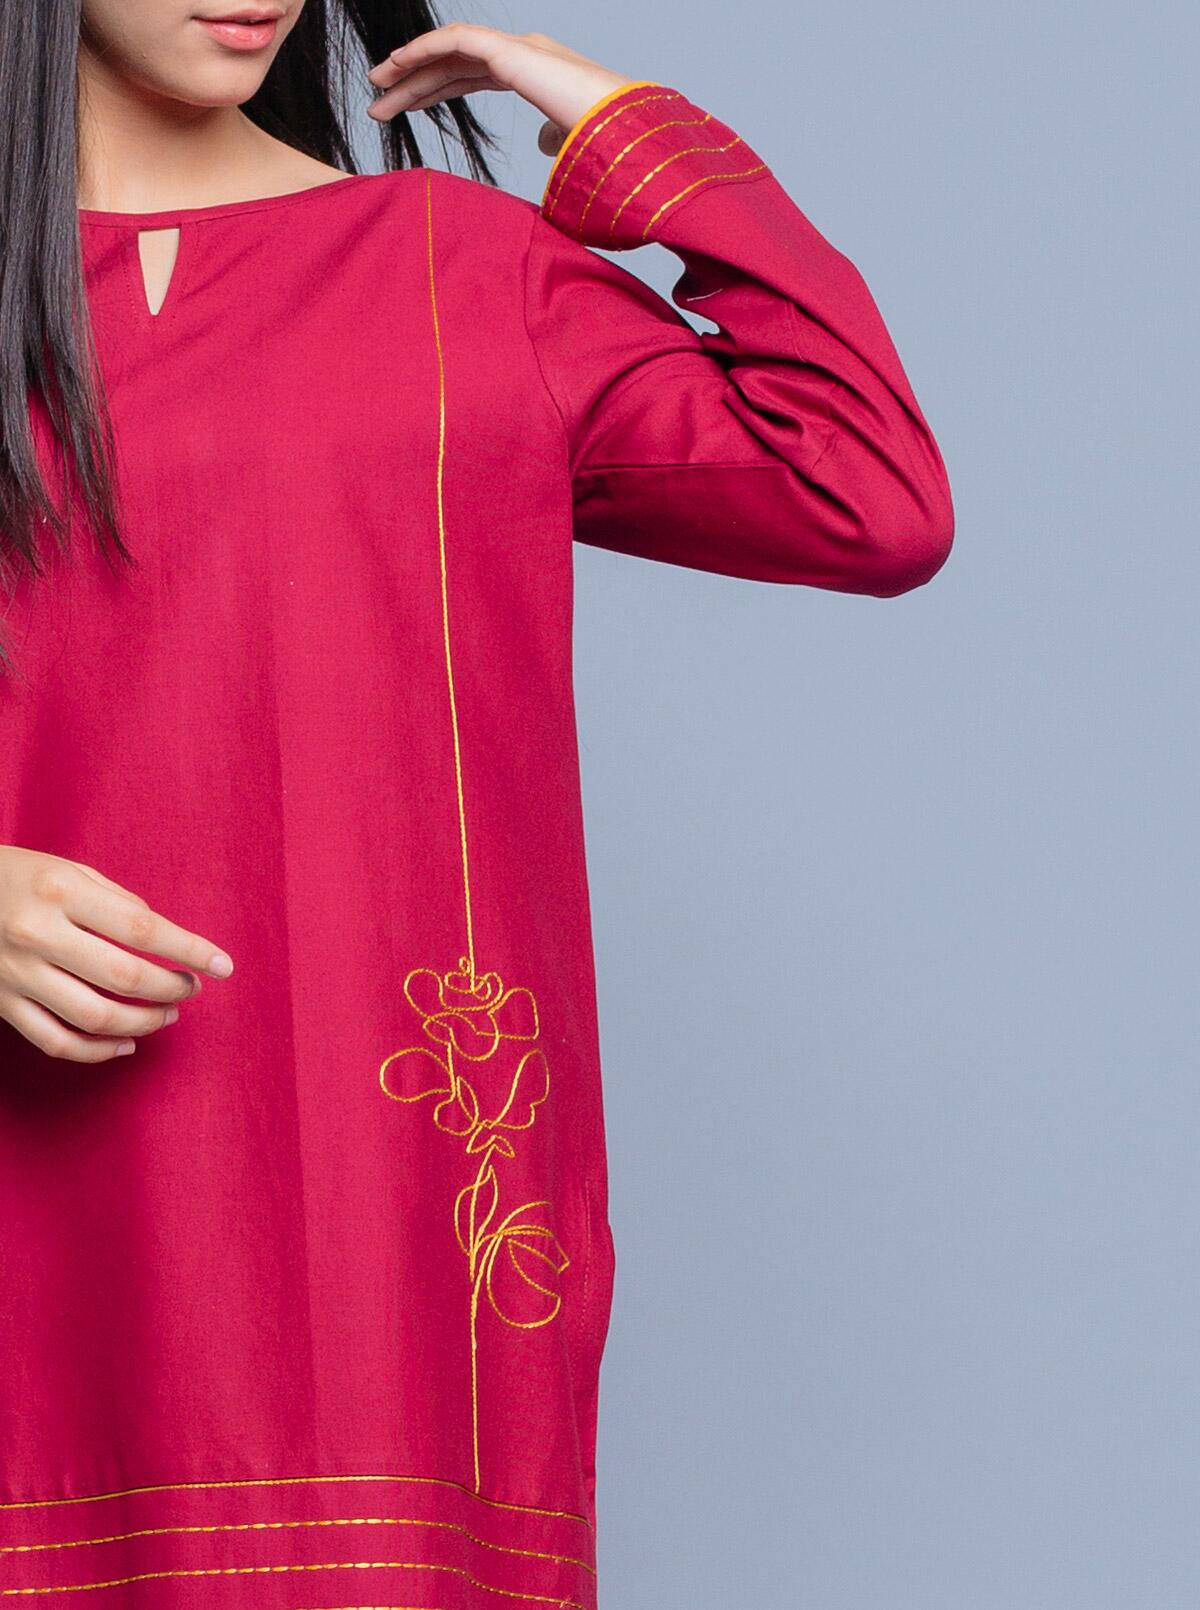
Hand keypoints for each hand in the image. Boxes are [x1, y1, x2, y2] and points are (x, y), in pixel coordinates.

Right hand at [0, 846, 233, 1063]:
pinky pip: (56, 1042)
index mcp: (59, 891)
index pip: (141, 928)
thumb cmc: (16, 876)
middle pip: (123, 977)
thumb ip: (116, 901)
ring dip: (144, 1022)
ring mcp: (15, 974)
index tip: (223, 964)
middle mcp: (36, 934)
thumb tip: (161, 938)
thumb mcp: (66, 869)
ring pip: (94, 1017)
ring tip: (168, 1014)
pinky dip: (97, 1052)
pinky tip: (126, 1043)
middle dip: (170, 987)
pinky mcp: (0, 1004)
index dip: (188, 949)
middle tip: (190, 988)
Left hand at [366, 23, 637, 162]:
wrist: (620, 133)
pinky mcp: (508, 49)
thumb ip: (552, 137)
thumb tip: (542, 143)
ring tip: (375, 86)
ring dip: (407, 68)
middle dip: (412, 83)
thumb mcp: (569, 146)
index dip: (433, 89)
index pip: (469, 74)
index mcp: (530, 72)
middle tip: (378, 104)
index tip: (403, 107)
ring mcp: (514, 47)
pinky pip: (454, 40)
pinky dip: (422, 49)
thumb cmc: (604, 145)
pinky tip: (396, 64)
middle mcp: (519, 53)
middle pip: (452, 64)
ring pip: (446, 51)